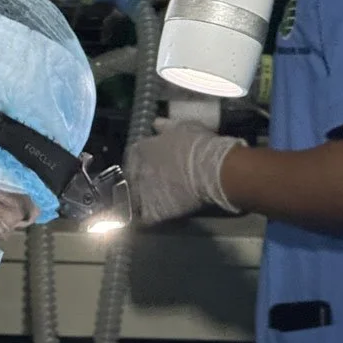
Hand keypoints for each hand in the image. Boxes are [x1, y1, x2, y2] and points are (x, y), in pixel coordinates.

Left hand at [127, 120, 244, 224]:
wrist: (213, 169)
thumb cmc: (199, 145)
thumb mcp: (182, 127)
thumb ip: (166, 126)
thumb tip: (156, 123)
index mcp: (140, 150)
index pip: (132, 156)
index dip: (141, 161)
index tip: (151, 164)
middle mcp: (136, 171)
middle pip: (130, 179)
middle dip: (138, 182)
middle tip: (155, 185)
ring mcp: (142, 193)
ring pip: (134, 200)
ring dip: (140, 202)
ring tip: (154, 203)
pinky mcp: (153, 212)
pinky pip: (145, 219)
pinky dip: (149, 219)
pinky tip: (156, 218)